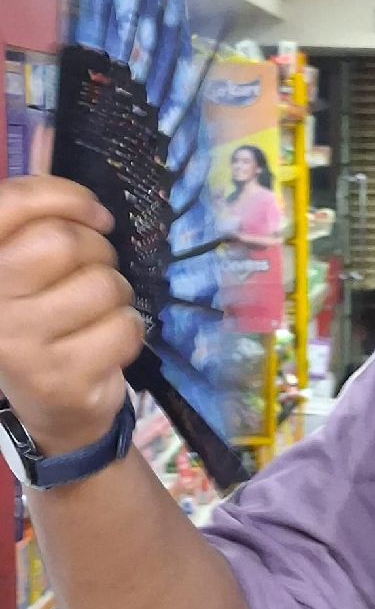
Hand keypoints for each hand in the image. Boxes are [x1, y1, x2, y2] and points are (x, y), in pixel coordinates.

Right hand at [0, 177, 144, 454]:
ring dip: (117, 295)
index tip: (96, 215)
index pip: (11, 204)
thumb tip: (88, 206)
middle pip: (66, 243)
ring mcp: (19, 345)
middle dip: (99, 253)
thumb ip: (38, 228)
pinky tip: (105, 344)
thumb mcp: (26, 273)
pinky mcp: (60, 378)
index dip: (65, 197)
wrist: (50, 411)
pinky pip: (125, 327)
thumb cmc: (43, 324)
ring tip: (98, 314)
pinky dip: (129, 330)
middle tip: (95, 274)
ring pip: (104, 285)